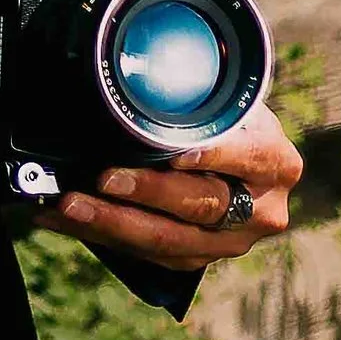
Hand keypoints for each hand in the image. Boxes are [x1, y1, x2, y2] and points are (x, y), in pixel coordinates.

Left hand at [48, 96, 302, 275]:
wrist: (238, 160)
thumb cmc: (227, 119)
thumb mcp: (228, 100)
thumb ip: (201, 97)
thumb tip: (149, 81)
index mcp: (275, 164)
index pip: (249, 158)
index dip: (214, 156)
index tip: (177, 154)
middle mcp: (262, 212)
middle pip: (201, 205)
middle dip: (146, 192)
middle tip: (103, 177)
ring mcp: (230, 243)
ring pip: (169, 239)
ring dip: (112, 223)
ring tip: (69, 205)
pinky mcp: (197, 258)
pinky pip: (147, 253)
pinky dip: (101, 234)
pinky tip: (65, 219)